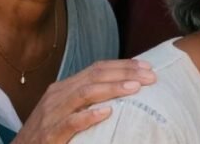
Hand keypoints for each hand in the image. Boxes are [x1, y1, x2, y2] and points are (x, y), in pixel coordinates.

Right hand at [13, 59, 154, 143]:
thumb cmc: (48, 132)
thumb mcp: (68, 109)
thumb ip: (89, 98)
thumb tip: (125, 88)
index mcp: (64, 88)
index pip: (97, 69)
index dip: (123, 65)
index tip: (147, 66)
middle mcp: (57, 96)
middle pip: (94, 76)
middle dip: (125, 73)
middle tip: (150, 76)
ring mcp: (52, 115)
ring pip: (84, 94)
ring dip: (112, 89)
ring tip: (135, 88)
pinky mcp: (49, 135)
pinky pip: (69, 122)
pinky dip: (88, 116)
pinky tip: (106, 113)